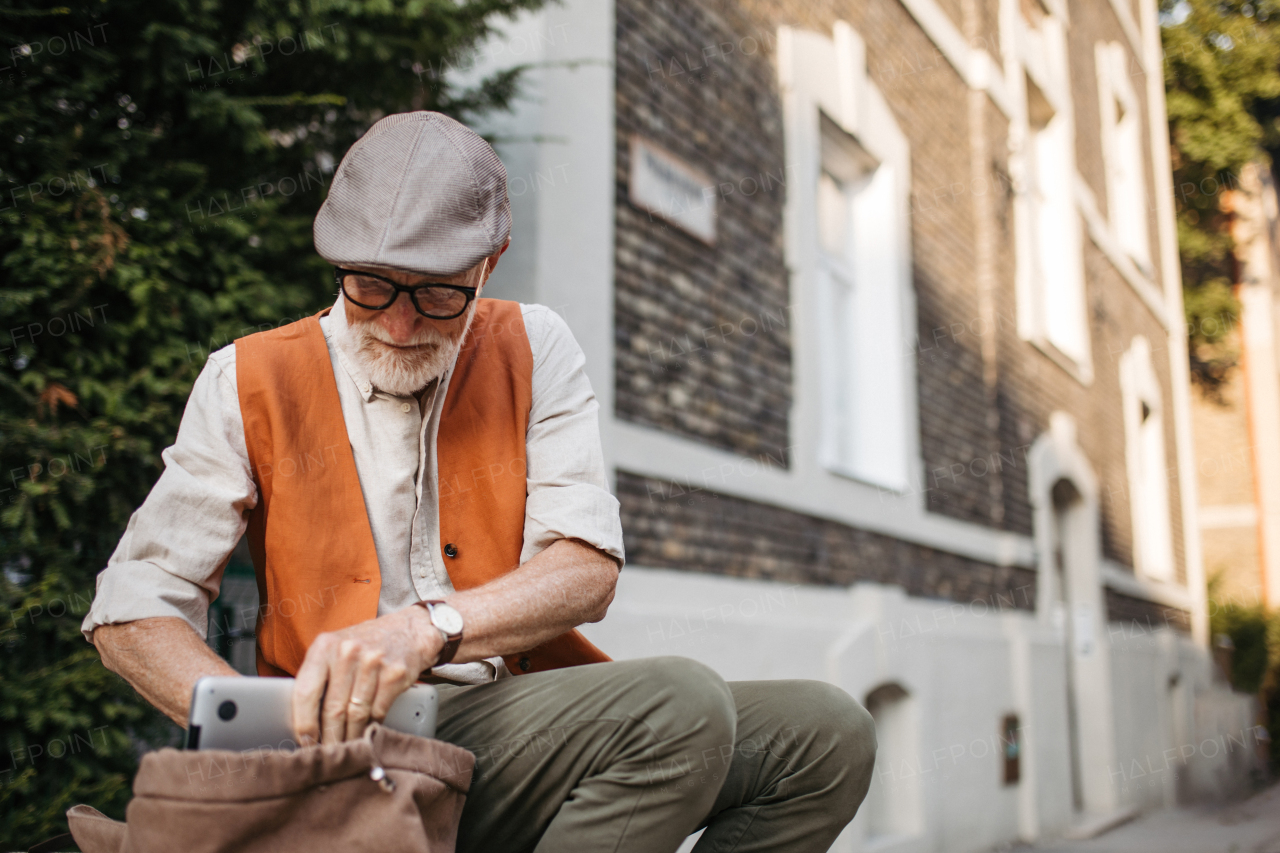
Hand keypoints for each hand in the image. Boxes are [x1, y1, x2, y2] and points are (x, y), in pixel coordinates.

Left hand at [291, 605, 442, 744]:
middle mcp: (348, 652)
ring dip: (350, 736)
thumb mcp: (336, 649)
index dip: (303, 723)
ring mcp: (373, 662)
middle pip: (332, 709)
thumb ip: (319, 677)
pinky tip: (366, 731)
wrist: (410, 630)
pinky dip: (371, 726)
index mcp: (325, 646)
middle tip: (327, 753)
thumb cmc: (366, 644)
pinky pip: (377, 711)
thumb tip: (303, 721)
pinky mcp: (395, 673)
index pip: (305, 692)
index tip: (304, 741)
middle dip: (329, 737)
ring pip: (355, 714)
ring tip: (346, 746)